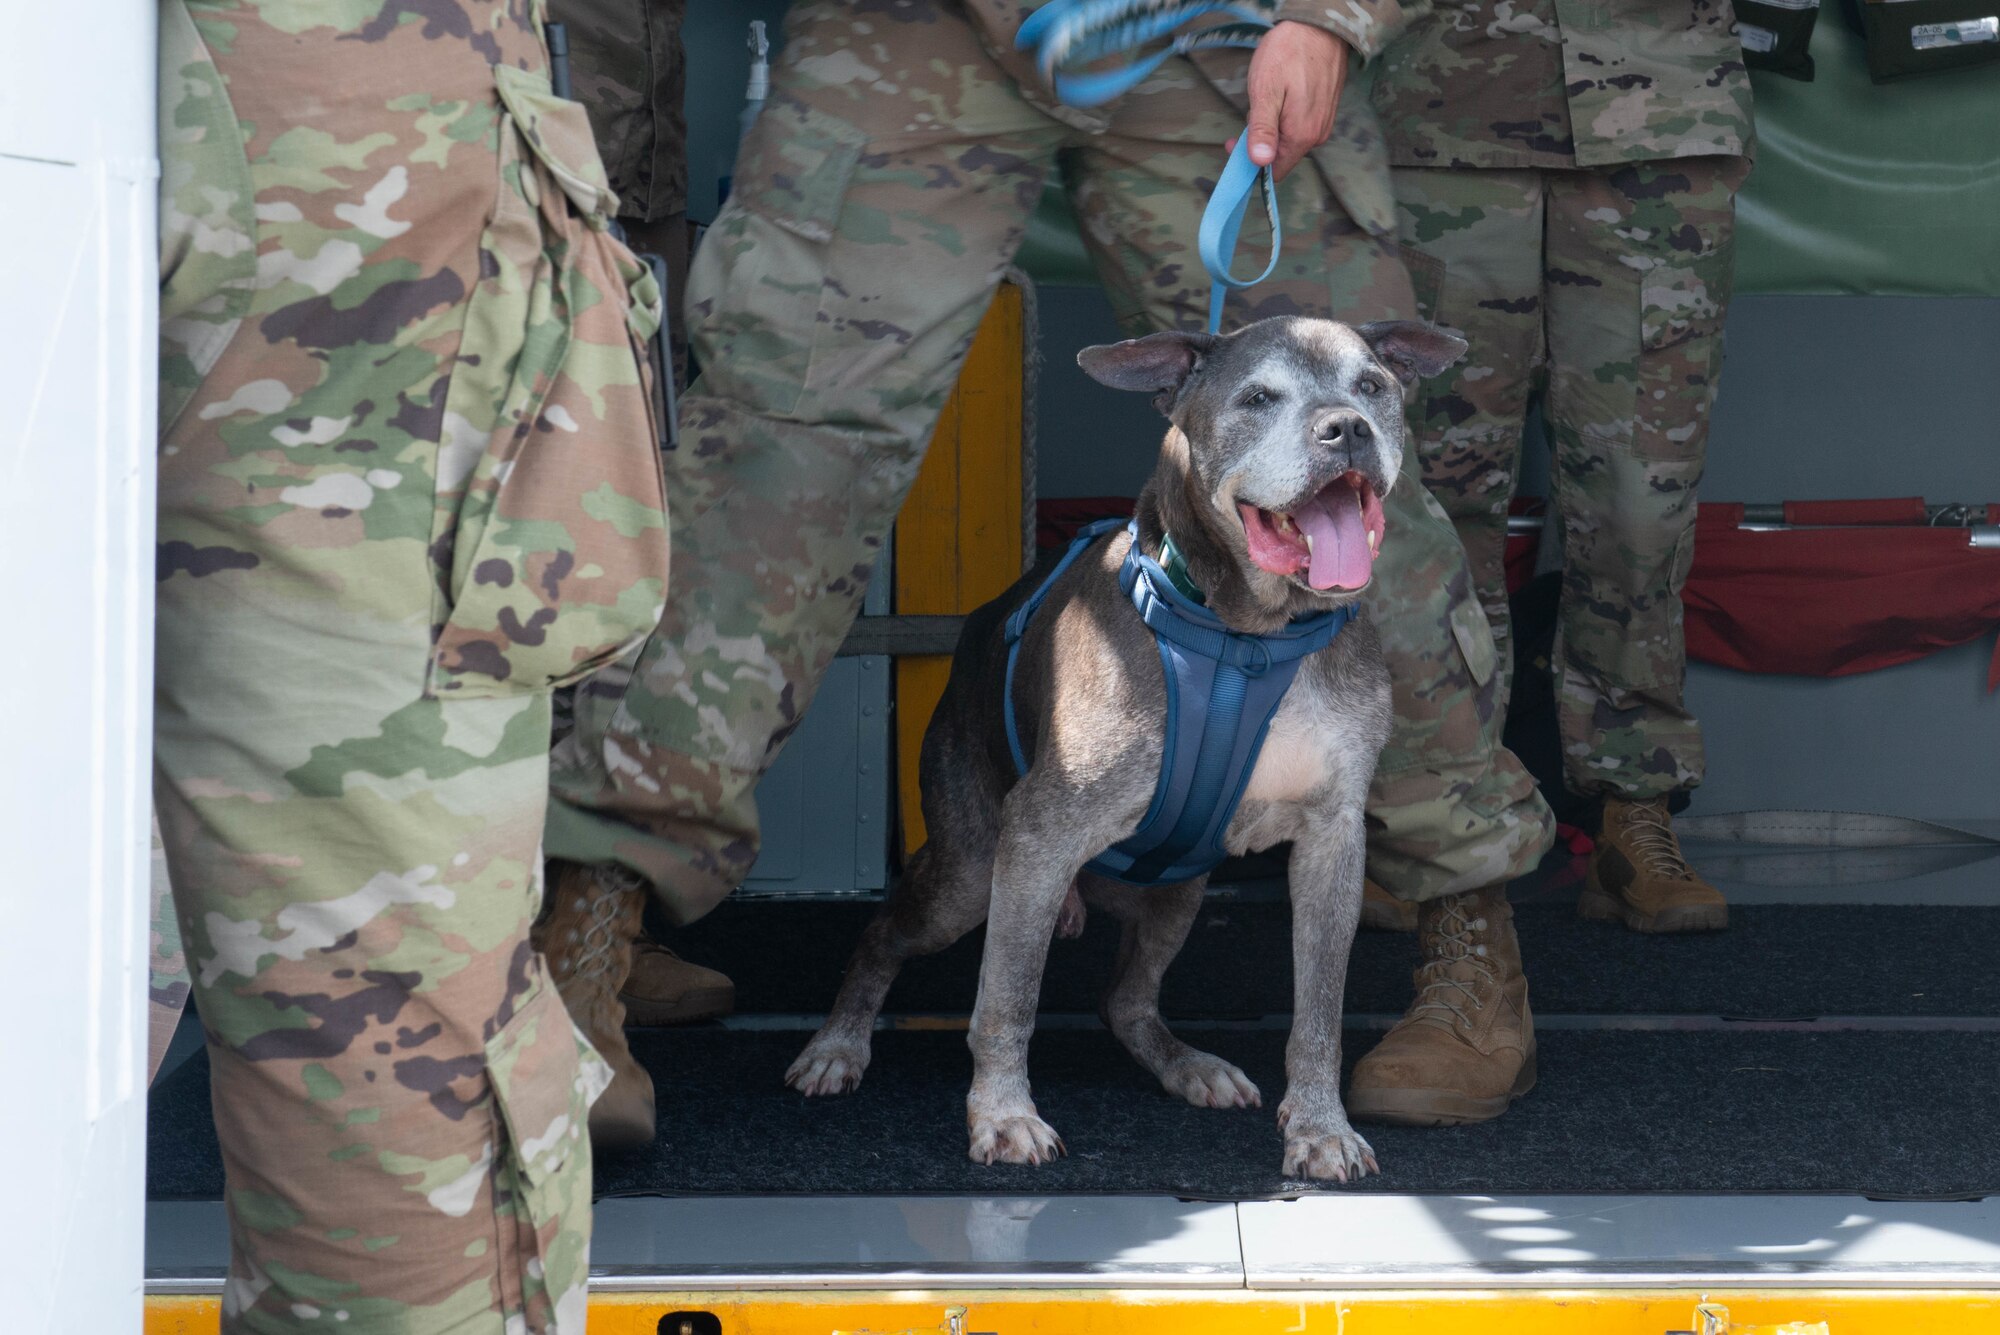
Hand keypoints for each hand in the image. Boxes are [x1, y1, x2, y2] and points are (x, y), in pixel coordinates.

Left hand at [1240, 21, 1349, 181]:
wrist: (1319, 25)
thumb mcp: (1266, 91)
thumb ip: (1263, 129)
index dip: (1250, 162)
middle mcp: (1316, 135)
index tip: (1234, 143)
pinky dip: (1285, 118)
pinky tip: (1281, 96)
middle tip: (1248, 113)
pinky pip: (1300, 126)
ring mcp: (1323, 123)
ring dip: (1273, 128)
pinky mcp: (1326, 111)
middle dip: (1260, 142)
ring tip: (1266, 99)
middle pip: (1281, 155)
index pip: (1273, 171)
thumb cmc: (1289, 53)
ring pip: (1290, 140)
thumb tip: (1260, 162)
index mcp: (1301, 136)